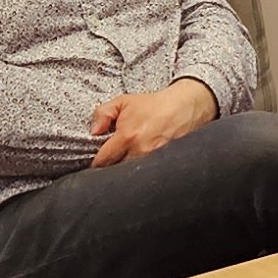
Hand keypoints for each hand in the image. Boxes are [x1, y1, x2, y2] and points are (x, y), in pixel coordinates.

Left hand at [89, 78, 218, 167]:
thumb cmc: (153, 105)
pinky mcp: (163, 165)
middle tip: (110, 161)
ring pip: (130, 175)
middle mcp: (140, 151)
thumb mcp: (123, 101)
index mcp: (127, 137)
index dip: (97, 162)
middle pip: (115, 172)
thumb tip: (94, 132)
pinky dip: (139, 172)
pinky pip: (145, 174)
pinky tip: (138, 165)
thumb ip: (102, 113)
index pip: (103, 161)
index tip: (97, 159)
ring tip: (125, 162)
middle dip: (110, 169)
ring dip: (124, 171)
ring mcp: (153, 160)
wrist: (183, 108)